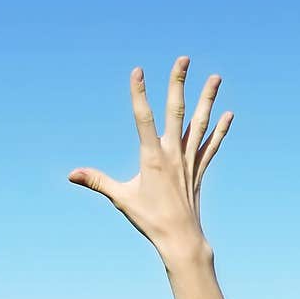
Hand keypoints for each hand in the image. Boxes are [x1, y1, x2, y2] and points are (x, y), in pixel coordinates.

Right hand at [68, 55, 232, 267]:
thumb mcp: (121, 198)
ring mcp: (189, 161)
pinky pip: (211, 146)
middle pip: (177, 111)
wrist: (180, 239)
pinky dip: (220, 130)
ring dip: (208, 99)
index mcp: (152, 158)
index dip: (139, 94)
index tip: (138, 71)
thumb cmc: (149, 220)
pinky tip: (228, 113)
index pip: (143, 118)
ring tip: (216, 77)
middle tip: (184, 59)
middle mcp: (173, 155)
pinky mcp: (199, 170)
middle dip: (179, 83)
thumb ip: (97, 181)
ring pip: (200, 124)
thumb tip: (71, 174)